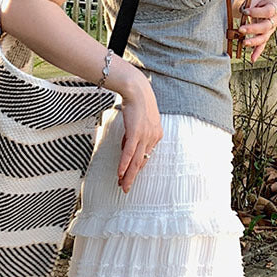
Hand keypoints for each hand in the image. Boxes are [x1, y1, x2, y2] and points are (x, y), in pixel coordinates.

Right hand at [117, 72, 162, 193]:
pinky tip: (120, 173)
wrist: (136, 89)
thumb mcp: (139, 121)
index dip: (136, 168)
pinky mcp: (136, 133)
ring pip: (136, 161)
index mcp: (156, 135)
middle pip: (141, 162)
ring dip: (128, 175)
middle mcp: (153, 137)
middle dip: (132, 177)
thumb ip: (134, 134)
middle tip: (126, 188)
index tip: (129, 176)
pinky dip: (124, 164)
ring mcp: (145, 136)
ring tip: (123, 185)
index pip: (145, 156)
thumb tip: (126, 146)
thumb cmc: (137, 102)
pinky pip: (129, 152)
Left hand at [238, 0, 276, 62]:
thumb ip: (250, 4)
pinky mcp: (265, 36)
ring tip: (244, 43)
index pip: (267, 12)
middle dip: (253, 29)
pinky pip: (262, 45)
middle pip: (266, 26)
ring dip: (253, 41)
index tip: (245, 11)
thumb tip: (241, 10)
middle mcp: (275, 20)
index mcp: (275, 7)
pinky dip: (257, 52)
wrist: (258, 1)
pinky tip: (253, 58)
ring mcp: (270, 29)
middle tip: (241, 29)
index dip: (256, 12)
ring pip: (264, 37)